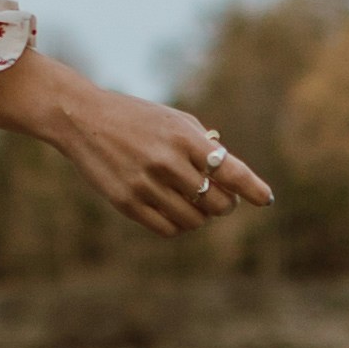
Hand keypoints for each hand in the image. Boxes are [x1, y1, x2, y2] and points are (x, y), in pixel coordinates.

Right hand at [0, 49, 274, 238]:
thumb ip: (204, 144)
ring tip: (194, 204)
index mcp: (184, 138)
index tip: (265, 199)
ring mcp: (146, 184)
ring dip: (200, 216)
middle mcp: (167, 162)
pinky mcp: (127, 202)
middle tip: (220, 198)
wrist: (83, 119)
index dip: (253, 188)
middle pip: (217, 203)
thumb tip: (231, 176)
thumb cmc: (136, 118)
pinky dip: (178, 225)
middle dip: (224, 204)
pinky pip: (168, 229)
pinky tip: (174, 212)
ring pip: (194, 220)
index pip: (230, 171)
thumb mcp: (174, 120)